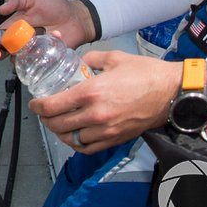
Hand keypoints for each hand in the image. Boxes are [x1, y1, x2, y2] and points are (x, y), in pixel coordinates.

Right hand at [0, 0, 94, 61]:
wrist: (76, 17)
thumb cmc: (55, 7)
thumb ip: (16, 0)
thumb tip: (1, 9)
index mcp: (16, 27)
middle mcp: (23, 41)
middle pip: (5, 51)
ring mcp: (34, 51)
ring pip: (20, 58)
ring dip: (22, 52)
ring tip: (34, 39)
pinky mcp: (46, 58)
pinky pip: (40, 61)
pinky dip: (47, 49)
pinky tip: (56, 35)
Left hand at [31, 51, 179, 153]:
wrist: (171, 92)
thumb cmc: (145, 73)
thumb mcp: (113, 58)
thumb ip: (90, 59)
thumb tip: (78, 62)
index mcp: (90, 92)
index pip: (52, 105)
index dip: (38, 106)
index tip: (35, 102)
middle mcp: (95, 114)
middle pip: (57, 124)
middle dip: (45, 119)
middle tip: (43, 112)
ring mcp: (106, 130)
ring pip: (71, 139)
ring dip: (60, 132)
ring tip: (58, 122)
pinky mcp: (116, 139)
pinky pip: (88, 148)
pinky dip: (77, 144)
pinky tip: (74, 135)